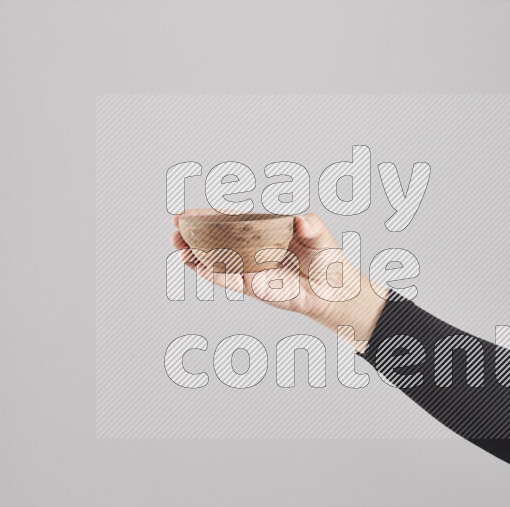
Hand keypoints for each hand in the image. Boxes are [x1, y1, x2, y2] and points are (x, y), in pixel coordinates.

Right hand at [170, 211, 387, 345]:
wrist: (335, 287)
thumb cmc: (325, 256)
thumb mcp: (319, 233)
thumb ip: (310, 224)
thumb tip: (302, 220)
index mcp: (261, 231)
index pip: (228, 222)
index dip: (205, 218)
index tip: (183, 215)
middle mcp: (251, 250)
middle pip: (215, 242)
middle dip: (193, 238)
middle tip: (174, 234)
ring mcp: (251, 270)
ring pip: (218, 264)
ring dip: (198, 259)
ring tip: (181, 253)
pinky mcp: (257, 289)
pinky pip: (234, 282)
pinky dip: (219, 275)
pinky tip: (202, 269)